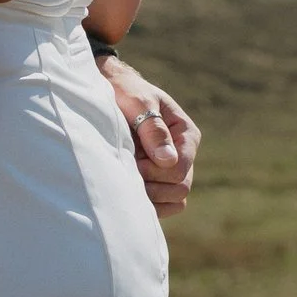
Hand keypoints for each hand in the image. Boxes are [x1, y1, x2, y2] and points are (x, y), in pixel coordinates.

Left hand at [100, 56, 197, 215]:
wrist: (110, 90)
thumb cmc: (125, 91)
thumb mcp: (139, 102)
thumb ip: (153, 128)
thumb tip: (168, 160)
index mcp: (185, 134)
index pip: (179, 168)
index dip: (155, 171)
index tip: (132, 160)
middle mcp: (184, 154)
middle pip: (180, 188)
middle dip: (152, 185)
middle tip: (127, 170)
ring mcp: (172, 169)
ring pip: (175, 200)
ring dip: (151, 196)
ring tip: (127, 178)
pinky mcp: (159, 180)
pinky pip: (165, 206)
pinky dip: (150, 204)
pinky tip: (130, 190)